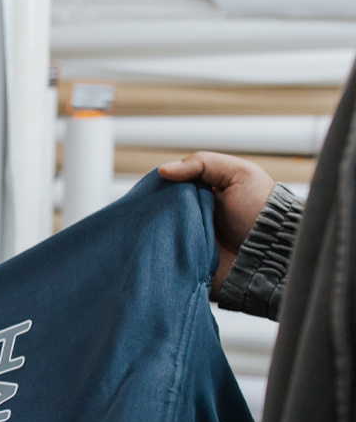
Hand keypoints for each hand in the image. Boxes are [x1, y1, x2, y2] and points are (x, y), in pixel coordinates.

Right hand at [159, 152, 274, 296]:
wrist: (270, 253)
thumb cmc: (260, 211)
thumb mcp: (240, 173)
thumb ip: (204, 163)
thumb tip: (164, 170)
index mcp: (203, 191)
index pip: (171, 183)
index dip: (161, 183)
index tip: (155, 187)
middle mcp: (192, 212)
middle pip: (160, 205)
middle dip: (153, 206)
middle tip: (151, 208)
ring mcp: (187, 235)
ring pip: (157, 228)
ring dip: (152, 227)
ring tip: (151, 227)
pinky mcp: (184, 257)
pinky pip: (163, 251)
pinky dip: (156, 247)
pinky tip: (153, 242)